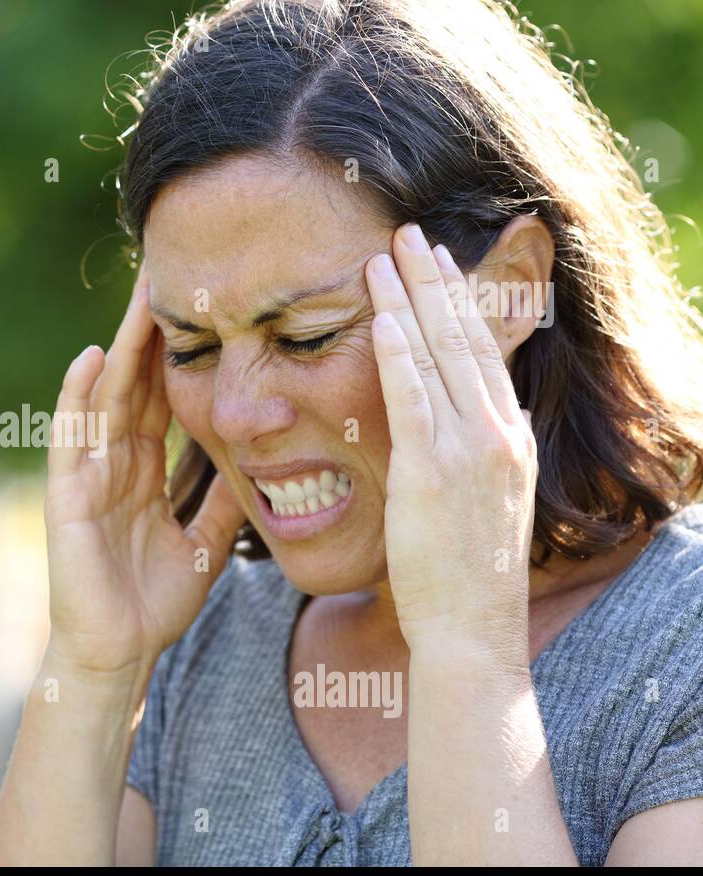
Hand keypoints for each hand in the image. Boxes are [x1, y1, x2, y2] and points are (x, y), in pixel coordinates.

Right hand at [44, 265, 245, 675]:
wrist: (118, 653)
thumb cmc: (153, 603)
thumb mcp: (206, 543)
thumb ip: (224, 502)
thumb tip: (260, 468)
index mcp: (143, 470)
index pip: (163, 396)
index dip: (180, 352)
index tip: (203, 306)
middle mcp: (113, 461)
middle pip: (135, 381)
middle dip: (153, 329)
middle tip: (171, 272)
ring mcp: (88, 474)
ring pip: (106, 395)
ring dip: (122, 345)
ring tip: (140, 296)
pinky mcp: (67, 495)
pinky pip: (72, 438)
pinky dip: (77, 398)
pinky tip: (91, 358)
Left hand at [365, 223, 537, 660]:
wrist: (473, 630)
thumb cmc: (466, 577)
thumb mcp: (481, 504)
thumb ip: (465, 458)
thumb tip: (441, 429)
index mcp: (508, 440)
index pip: (483, 353)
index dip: (458, 302)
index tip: (436, 264)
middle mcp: (496, 434)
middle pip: (463, 339)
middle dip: (433, 281)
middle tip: (409, 233)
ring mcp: (467, 451)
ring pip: (437, 356)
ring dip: (407, 299)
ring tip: (385, 253)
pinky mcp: (431, 472)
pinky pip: (412, 399)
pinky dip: (396, 353)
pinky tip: (379, 315)